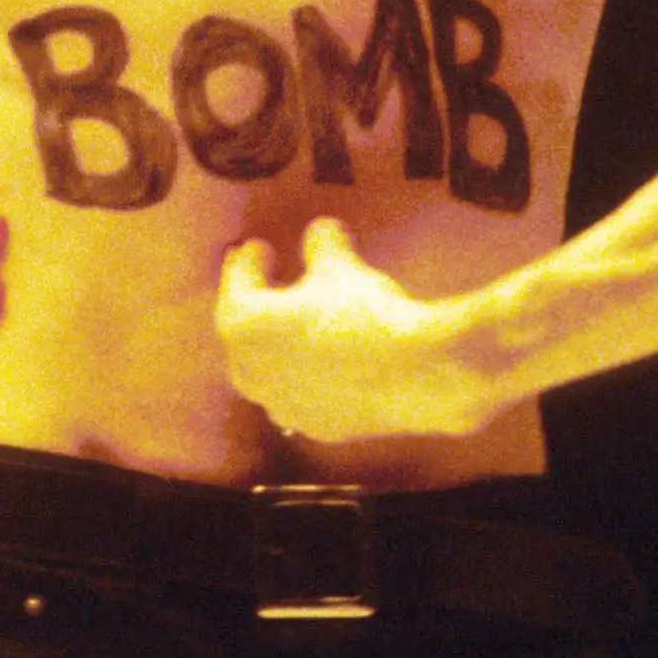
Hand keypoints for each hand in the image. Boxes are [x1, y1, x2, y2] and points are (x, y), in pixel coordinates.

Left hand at [216, 217, 496, 441]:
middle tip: (265, 285)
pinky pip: (295, 402)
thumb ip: (323, 245)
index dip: (247, 263)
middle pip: (240, 334)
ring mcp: (282, 404)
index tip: (257, 248)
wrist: (421, 373)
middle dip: (250, 307)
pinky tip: (313, 373)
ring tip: (286, 330)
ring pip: (261, 375)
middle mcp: (251, 369)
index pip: (237, 285)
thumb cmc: (368, 312)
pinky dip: (298, 383)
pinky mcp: (317, 428)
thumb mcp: (341, 268)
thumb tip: (322, 229)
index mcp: (242, 324)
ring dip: (268, 350)